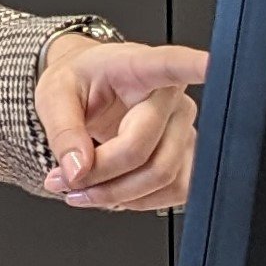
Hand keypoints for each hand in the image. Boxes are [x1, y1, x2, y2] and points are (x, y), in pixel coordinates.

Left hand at [36, 35, 209, 210]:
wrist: (87, 89)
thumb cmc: (77, 82)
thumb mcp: (53, 95)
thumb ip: (62, 131)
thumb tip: (77, 170)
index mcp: (141, 67)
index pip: (173, 65)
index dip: (195, 66)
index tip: (212, 64)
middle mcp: (173, 97)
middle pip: (147, 153)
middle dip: (100, 177)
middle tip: (63, 180)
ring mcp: (184, 128)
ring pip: (164, 178)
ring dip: (117, 195)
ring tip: (80, 189)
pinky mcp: (186, 155)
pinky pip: (175, 191)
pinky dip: (138, 200)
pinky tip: (110, 189)